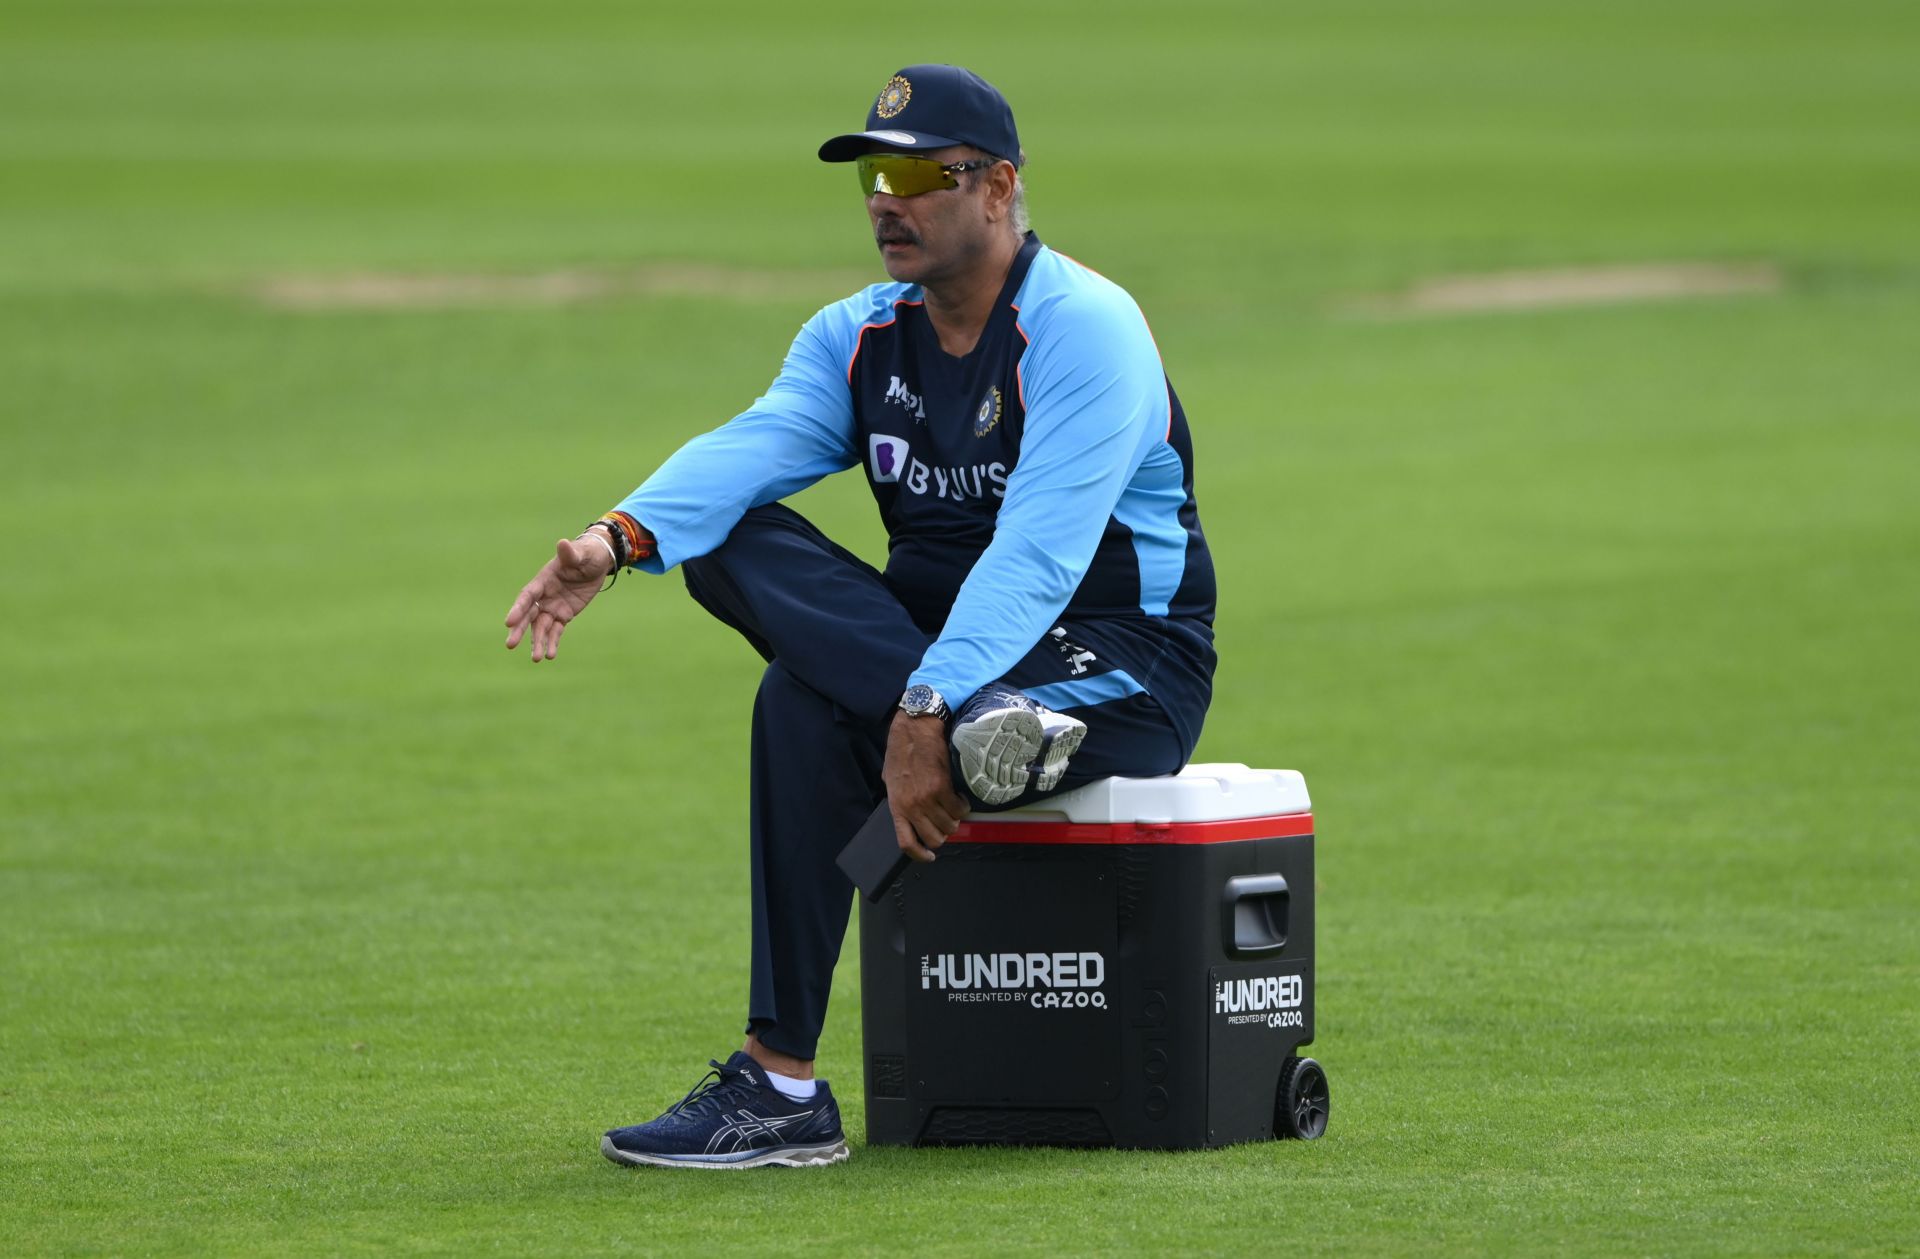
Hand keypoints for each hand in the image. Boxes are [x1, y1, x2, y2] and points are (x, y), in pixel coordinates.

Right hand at [503, 536, 613, 660]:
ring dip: (537, 642)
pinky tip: (550, 655)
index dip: (518, 608)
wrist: (597, 562)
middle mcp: (544, 595)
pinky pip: (556, 631)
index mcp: (543, 580)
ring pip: (541, 627)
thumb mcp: (580, 553)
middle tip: (510, 645)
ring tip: (536, 658)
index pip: (527, 596)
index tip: (508, 622)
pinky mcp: (563, 615)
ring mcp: (552, 606)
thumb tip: (563, 543)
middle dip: (520, 630)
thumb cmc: (586, 553)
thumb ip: (570, 553)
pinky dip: (553, 642)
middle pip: (528, 615)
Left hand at [883, 711, 969, 861]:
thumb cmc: (900, 751)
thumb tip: (907, 813)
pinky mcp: (944, 787)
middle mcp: (912, 806)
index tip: (929, 856)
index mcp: (897, 806)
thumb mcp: (890, 780)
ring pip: (950, 825)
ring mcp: (928, 798)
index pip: (907, 843)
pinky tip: (960, 797)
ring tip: (953, 807)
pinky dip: (962, 806)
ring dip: (954, 820)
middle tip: (946, 823)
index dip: (920, 855)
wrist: (915, 729)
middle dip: (943, 834)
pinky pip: (960, 809)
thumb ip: (899, 800)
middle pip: (934, 838)